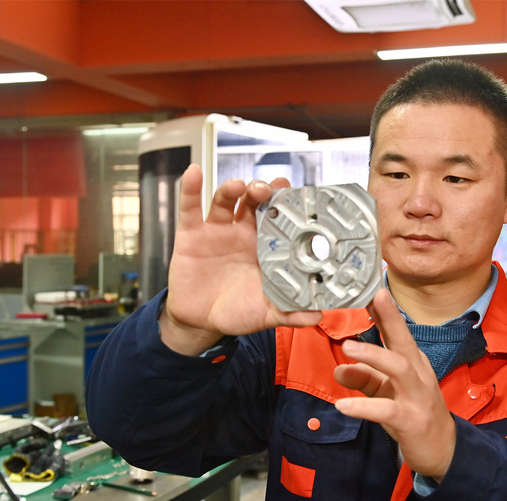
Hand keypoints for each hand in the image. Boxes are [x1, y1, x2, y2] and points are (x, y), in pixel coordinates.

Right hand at [159, 165, 321, 354]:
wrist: (200, 323)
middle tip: (270, 188)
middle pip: (254, 201)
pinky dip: (190, 189)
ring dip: (233, 188)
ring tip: (240, 187)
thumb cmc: (236, 312)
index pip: (278, 218)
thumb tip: (316, 316)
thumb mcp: (265, 314)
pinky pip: (190, 208)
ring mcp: (217, 231)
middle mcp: (242, 233)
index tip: (297, 194)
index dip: (286, 204)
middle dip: (263, 190)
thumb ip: (289, 313)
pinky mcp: (191, 234)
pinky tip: (194, 173)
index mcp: (264, 247)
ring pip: (225, 200)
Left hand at [333, 288, 455, 480]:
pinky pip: (387, 410)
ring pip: (399, 369)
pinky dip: (364, 407)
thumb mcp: (386, 393)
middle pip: (404, 341)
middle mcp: (418, 374)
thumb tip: (339, 368)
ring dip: (374, 356)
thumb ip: (364, 378)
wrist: (443, 451)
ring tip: (348, 348)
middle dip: (389, 318)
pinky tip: (342, 405)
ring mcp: (417, 396)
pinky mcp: (412, 421)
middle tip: (370, 298)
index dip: (385, 309)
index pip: (398, 331)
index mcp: (412, 362)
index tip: (371, 287)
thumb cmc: (414, 414)